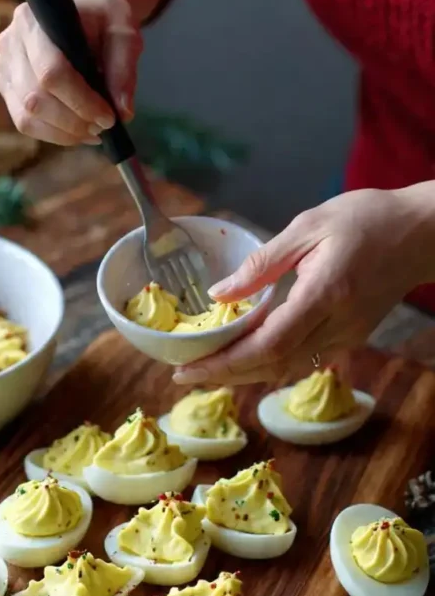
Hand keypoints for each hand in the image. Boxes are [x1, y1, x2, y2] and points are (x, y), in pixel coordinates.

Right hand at [0, 0, 141, 145]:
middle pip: (35, 99)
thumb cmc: (102, 18)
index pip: (51, 72)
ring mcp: (5, 67)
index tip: (108, 117)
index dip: (80, 102)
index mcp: (36, 20)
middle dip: (74, 122)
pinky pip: (25, 123)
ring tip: (92, 132)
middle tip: (102, 127)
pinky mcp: (7, 87)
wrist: (82, 7)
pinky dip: (54, 134)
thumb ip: (124, 70)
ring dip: (64, 133)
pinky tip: (77, 131)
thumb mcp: (124, 33)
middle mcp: (12, 43)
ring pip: (27, 117)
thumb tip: (122, 113)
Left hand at [174, 187, 431, 385]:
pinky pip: (300, 359)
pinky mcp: (349, 338)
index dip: (225, 363)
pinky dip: (266, 363)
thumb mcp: (309, 226)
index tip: (188, 369)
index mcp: (325, 294)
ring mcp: (346, 337)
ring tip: (204, 369)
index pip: (268, 344)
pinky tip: (241, 357)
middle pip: (272, 365)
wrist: (421, 234)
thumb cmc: (367, 220)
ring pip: (285, 368)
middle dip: (224, 375)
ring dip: (242, 374)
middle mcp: (337, 325)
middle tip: (184, 375)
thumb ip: (262, 264)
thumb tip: (220, 294)